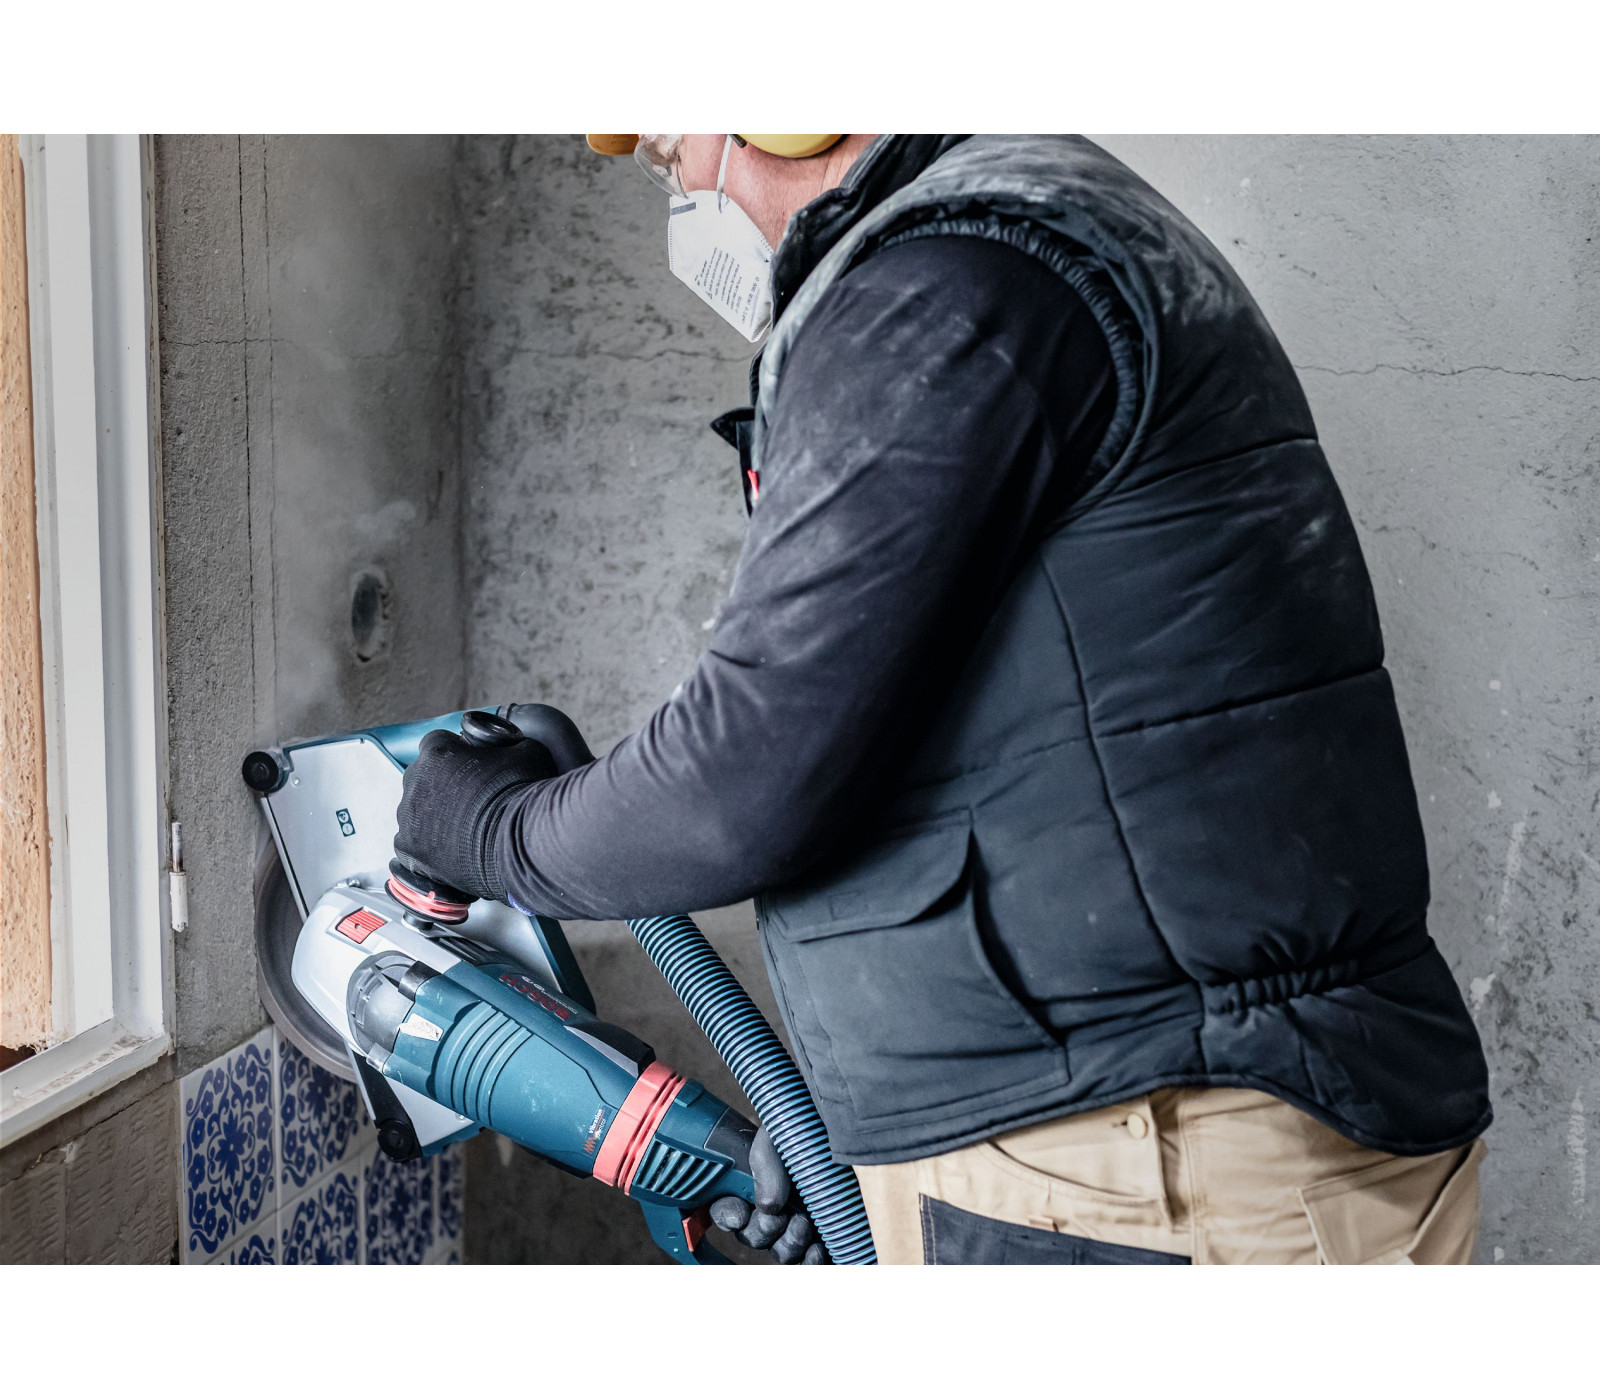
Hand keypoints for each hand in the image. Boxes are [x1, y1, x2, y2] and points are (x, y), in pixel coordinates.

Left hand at [392, 727, 556, 904]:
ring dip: (435, 816)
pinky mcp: (410, 850)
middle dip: (442, 785)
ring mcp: (409, 818)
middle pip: (422, 777)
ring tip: (467, 829)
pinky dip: (429, 847)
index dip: (456, 753)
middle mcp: (415, 781)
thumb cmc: (525, 795)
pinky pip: (414, 844)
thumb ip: (509, 743)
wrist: (524, 843)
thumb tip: (512, 745)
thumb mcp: (528, 752)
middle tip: (472, 800)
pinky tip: (455, 850)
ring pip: (416, 812)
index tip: (471, 766)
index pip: (437, 742)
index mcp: (438, 752)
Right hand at [708, 1127, 826, 1263]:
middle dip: (763, 1232)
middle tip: (780, 1218)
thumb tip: (769, 1207)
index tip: (741, 1213)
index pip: (727, 1208)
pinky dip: (812, 1262)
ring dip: (788, 1246)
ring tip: (804, 1227)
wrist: (843, 1127)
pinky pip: (812, 1261)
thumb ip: (766, 1165)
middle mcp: (775, 1206)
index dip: (728, 1215)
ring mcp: (800, 1222)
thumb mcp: (781, 1136)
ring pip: (782, 1253)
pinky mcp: (827, 1234)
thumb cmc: (810, 1126)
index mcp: (756, 1183)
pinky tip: (818, 1251)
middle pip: (754, 1237)